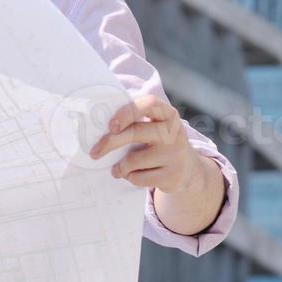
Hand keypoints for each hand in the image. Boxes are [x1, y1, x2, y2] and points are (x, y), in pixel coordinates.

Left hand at [88, 94, 204, 191]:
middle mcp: (174, 132)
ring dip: (120, 167)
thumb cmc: (157, 143)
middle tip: (94, 153)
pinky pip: (138, 178)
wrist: (187, 170)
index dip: (127, 113)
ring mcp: (175, 154)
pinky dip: (130, 178)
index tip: (111, 126)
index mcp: (167, 114)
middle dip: (109, 143)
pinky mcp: (173, 176)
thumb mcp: (152, 127)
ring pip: (132, 160)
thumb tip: (94, 129)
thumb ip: (132, 122)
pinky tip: (135, 175)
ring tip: (120, 168)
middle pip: (134, 133)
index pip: (149, 104)